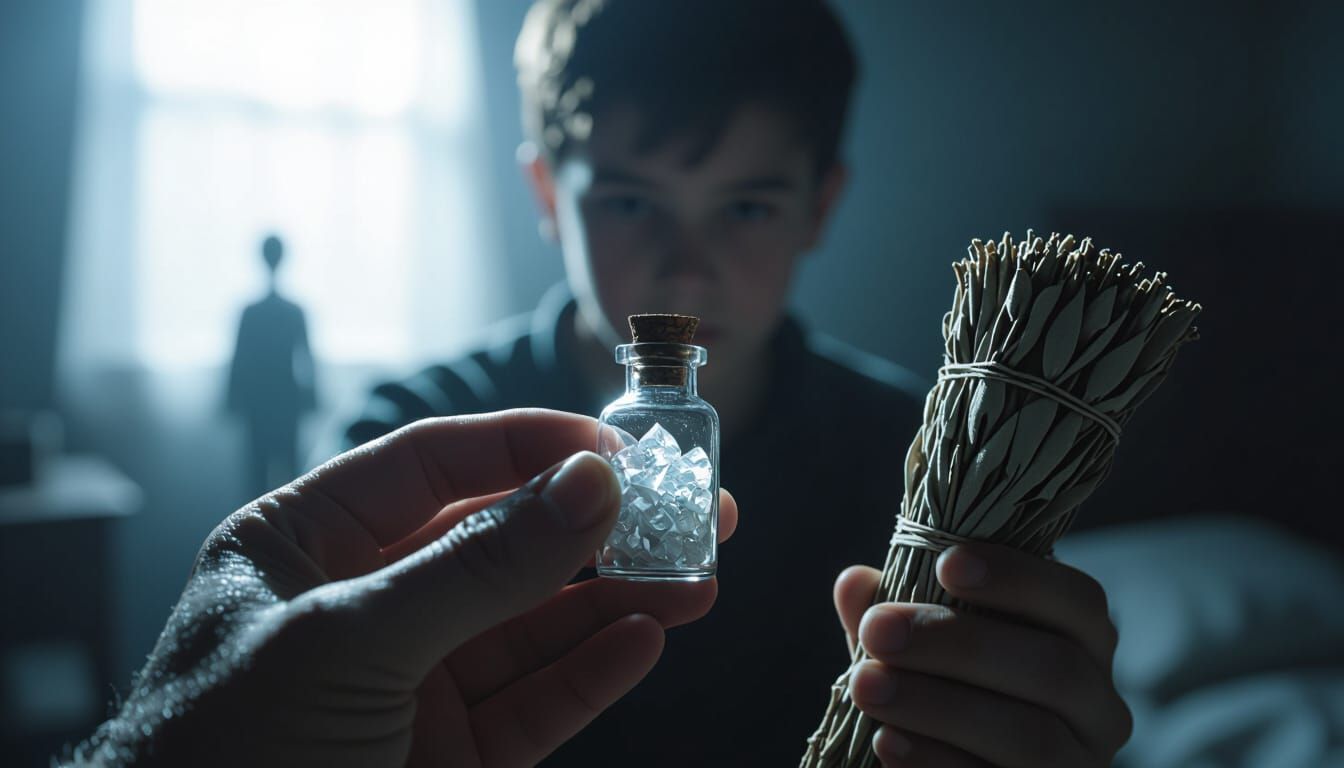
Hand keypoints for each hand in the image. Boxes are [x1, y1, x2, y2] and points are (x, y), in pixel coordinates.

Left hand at [73, 409, 737, 766]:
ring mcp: (412, 684)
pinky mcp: (452, 757)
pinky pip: (537, 703)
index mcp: (307, 544)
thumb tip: (592, 485)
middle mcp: (367, 604)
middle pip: (502, 542)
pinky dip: (595, 672)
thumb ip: (474, 568)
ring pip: (533, 625)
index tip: (618, 444)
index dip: (528, 446)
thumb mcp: (345, 643)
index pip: (435, 466)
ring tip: (697, 576)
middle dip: (596, 526)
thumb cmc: (222, 756)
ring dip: (617, 598)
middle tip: (691, 507)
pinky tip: (646, 638)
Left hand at [834, 544, 1130, 766]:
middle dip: (958, 643)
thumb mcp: (917, 650)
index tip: (946, 563)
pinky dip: (937, 761)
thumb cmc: (943, 693)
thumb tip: (854, 583)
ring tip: (866, 686)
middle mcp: (1099, 707)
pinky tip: (887, 742)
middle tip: (878, 630)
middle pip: (1053, 666)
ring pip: (1030, 734)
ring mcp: (1081, 766)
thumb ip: (892, 615)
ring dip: (938, 706)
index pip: (1079, 601)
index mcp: (1083, 646)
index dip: (1018, 577)